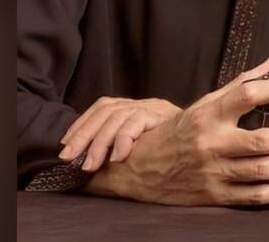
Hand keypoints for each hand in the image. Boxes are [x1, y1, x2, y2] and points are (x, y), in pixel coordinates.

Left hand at [59, 96, 182, 170]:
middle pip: (106, 111)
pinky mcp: (162, 115)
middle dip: (84, 136)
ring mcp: (152, 107)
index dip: (81, 124)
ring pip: (118, 116)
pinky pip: (138, 121)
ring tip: (91, 164)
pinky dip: (124, 138)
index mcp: (133, 107)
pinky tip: (118, 156)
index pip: (102, 107)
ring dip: (100, 142)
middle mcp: (141, 104)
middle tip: (70, 159)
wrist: (204, 141)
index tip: (65, 146)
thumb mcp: (144, 144)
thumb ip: (122, 143)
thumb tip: (89, 158)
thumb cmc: (171, 149)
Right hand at [82, 56, 268, 205]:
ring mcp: (214, 171)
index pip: (248, 95)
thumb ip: (239, 85)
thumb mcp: (204, 103)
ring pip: (262, 169)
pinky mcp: (217, 195)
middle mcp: (212, 143)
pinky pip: (255, 196)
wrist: (142, 167)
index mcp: (209, 114)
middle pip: (261, 140)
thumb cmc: (178, 133)